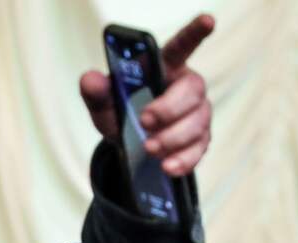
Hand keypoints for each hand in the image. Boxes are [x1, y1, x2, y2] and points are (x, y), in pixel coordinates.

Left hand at [80, 14, 214, 175]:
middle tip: (145, 121)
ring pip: (198, 123)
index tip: (208, 20)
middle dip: (170, 108)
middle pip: (193, 90)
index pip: (182, 46)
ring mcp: (197, 114)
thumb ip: (96, 92)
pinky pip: (199, 149)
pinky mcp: (200, 139)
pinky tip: (168, 166)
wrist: (128, 147)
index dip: (195, 32)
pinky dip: (183, 160)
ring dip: (172, 138)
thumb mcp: (103, 105)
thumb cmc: (120, 114)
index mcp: (164, 68)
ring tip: (149, 148)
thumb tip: (90, 79)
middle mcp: (186, 87)